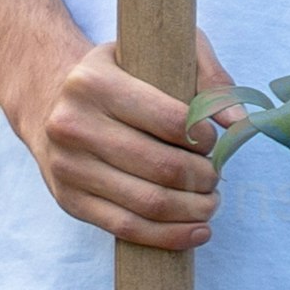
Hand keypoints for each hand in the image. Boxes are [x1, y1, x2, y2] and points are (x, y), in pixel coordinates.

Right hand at [10, 29, 225, 250]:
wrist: (50, 100)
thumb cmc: (121, 75)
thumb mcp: (159, 53)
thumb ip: (208, 75)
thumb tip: (238, 122)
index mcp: (94, 82)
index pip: (173, 121)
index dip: (207, 138)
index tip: (214, 140)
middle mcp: (72, 125)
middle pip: (163, 167)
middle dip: (204, 179)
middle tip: (216, 176)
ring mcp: (67, 166)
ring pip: (148, 203)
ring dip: (194, 210)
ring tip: (211, 202)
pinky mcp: (68, 199)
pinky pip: (125, 228)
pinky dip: (169, 236)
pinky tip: (197, 231)